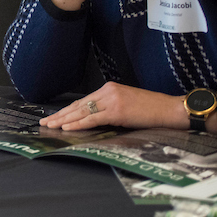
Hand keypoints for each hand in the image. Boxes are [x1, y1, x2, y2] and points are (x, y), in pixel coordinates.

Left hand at [40, 82, 189, 131]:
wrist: (171, 109)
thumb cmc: (153, 110)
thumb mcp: (127, 105)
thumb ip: (110, 109)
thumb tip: (94, 120)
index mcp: (110, 89)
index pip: (83, 101)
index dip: (68, 110)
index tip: (55, 116)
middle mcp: (108, 91)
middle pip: (79, 105)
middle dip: (61, 114)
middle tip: (45, 121)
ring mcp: (112, 100)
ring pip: (82, 111)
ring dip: (64, 120)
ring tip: (50, 125)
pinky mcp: (117, 111)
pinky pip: (92, 119)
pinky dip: (78, 124)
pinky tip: (67, 127)